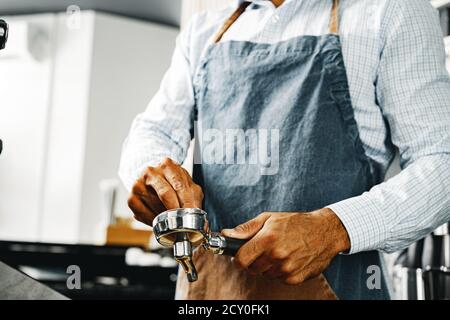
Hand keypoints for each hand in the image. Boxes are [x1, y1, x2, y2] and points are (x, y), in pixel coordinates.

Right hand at [128, 157, 203, 224]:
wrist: (153, 181)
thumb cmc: (173, 184)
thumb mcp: (187, 186)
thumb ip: (193, 198)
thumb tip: (196, 213)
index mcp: (167, 165)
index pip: (179, 185)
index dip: (186, 202)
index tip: (192, 215)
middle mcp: (151, 172)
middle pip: (165, 193)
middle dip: (175, 210)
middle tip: (183, 222)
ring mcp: (138, 184)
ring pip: (154, 205)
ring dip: (165, 218)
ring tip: (174, 223)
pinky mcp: (131, 198)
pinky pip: (144, 214)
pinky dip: (154, 221)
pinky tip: (160, 222)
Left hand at [222, 209, 349, 284]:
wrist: (325, 232)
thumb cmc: (296, 223)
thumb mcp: (269, 218)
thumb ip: (246, 228)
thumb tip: (226, 234)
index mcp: (267, 239)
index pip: (241, 259)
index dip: (237, 259)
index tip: (240, 256)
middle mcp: (276, 255)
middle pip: (252, 269)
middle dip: (254, 261)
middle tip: (264, 250)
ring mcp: (286, 268)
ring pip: (265, 274)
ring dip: (268, 266)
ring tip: (280, 251)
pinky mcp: (295, 278)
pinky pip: (279, 278)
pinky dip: (280, 271)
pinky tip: (289, 258)